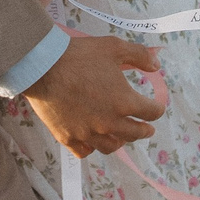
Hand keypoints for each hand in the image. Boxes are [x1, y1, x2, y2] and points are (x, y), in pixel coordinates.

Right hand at [21, 35, 163, 156]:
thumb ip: (139, 55)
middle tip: (147, 128)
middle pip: (135, 134)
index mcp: (124, 102)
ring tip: (122, 136)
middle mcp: (109, 123)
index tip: (156, 107)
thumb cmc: (79, 55)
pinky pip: (85, 152)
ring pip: (111, 146)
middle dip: (144, 130)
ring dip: (121, 141)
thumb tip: (157, 64)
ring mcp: (88, 133)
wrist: (42, 67)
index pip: (151, 112)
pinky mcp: (68, 138)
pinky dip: (92, 148)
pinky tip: (94, 142)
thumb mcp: (113, 47)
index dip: (157, 109)